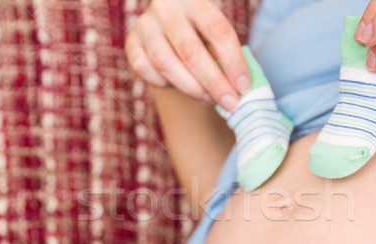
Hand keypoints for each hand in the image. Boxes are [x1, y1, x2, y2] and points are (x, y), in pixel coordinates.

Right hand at [125, 0, 250, 110]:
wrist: (170, 26)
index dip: (233, 62)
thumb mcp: (216, 34)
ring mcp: (145, 24)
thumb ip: (226, 55)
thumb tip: (242, 88)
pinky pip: (146, 70)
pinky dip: (166, 83)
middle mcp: (166, 7)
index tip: (244, 87)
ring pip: (166, 63)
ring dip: (192, 87)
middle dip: (214, 82)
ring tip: (209, 99)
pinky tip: (182, 85)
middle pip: (191, 51)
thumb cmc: (201, 33)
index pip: (218, 31)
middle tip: (230, 103)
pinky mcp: (131, 42)